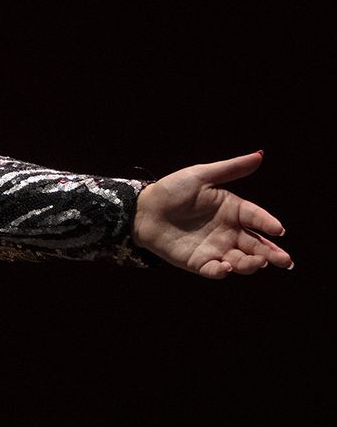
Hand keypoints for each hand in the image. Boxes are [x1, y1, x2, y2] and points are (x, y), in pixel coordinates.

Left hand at [133, 151, 291, 278]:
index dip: (268, 224)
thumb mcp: (201, 175)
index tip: (279, 230)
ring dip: (251, 264)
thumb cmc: (172, 190)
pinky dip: (222, 271)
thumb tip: (260, 155)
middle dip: (272, 253)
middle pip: (256, 245)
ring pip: (241, 261)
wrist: (143, 210)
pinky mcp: (199, 262)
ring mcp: (216, 248)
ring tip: (257, 262)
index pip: (256, 218)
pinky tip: (226, 267)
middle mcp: (229, 232)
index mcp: (233, 210)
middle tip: (284, 260)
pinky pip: (215, 270)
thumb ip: (230, 169)